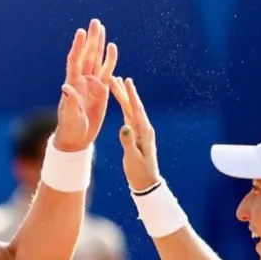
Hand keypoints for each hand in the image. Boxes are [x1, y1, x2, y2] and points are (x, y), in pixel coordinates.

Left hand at [53, 19, 117, 152]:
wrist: (77, 138)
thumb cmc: (70, 128)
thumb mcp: (69, 116)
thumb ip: (70, 102)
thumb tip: (66, 87)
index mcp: (72, 84)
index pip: (74, 60)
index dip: (78, 46)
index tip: (80, 32)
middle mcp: (82, 80)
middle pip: (87, 55)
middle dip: (91, 39)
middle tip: (94, 22)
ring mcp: (92, 84)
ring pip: (97, 60)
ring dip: (100, 44)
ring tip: (102, 28)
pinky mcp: (102, 90)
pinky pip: (107, 72)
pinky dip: (110, 60)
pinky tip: (112, 48)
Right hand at [109, 76, 161, 190]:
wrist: (146, 182)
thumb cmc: (139, 171)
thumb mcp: (132, 157)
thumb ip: (128, 141)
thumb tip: (124, 126)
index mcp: (144, 131)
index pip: (136, 109)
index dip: (131, 94)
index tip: (127, 80)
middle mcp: (143, 128)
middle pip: (132, 106)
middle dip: (124, 91)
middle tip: (114, 77)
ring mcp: (140, 131)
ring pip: (130, 110)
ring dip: (123, 97)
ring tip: (116, 84)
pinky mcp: (136, 135)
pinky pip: (129, 117)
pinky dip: (124, 107)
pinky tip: (121, 101)